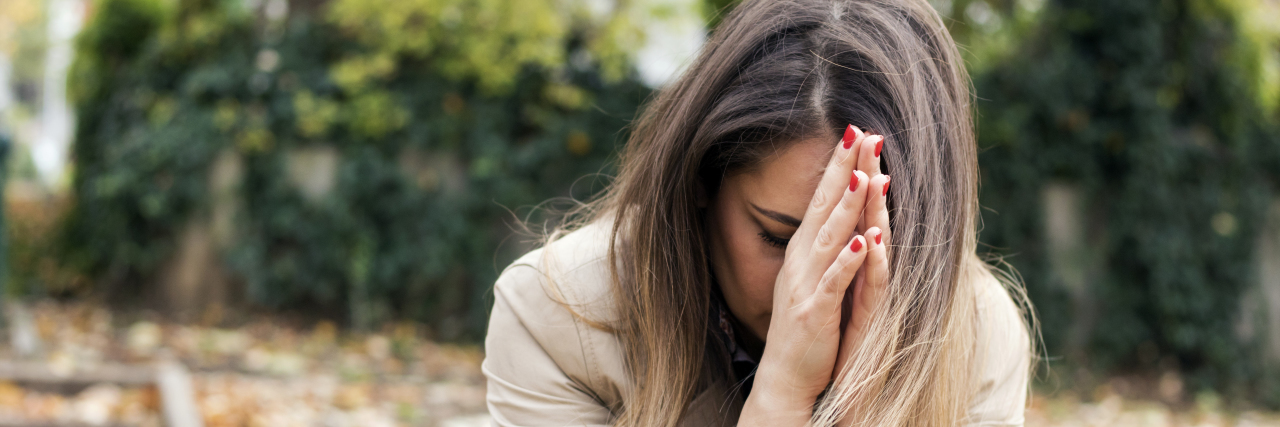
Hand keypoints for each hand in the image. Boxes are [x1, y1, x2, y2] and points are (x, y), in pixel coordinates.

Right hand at [740, 126, 882, 425]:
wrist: (784, 376)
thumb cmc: (805, 328)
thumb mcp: (815, 279)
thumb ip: (829, 248)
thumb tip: (849, 216)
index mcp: (804, 251)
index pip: (821, 199)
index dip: (838, 165)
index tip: (855, 131)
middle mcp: (801, 261)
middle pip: (823, 207)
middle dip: (842, 169)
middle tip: (859, 132)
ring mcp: (807, 285)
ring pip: (830, 238)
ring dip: (846, 207)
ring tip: (865, 177)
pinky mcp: (816, 312)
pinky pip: (835, 282)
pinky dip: (849, 261)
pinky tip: (864, 241)